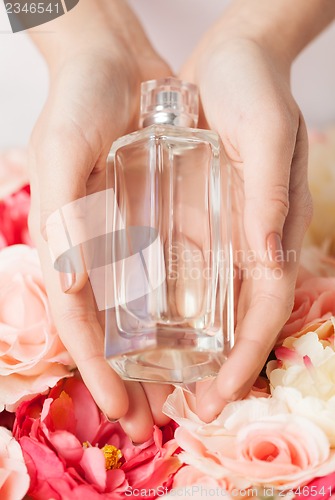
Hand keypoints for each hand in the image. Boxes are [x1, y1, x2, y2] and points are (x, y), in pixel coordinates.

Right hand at [28, 2, 172, 441]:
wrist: (114, 66)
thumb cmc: (77, 105)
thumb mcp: (61, 154)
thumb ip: (63, 217)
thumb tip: (73, 288)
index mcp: (66, 248)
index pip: (79, 323)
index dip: (95, 370)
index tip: (117, 410)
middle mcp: (96, 254)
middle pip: (110, 332)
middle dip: (125, 381)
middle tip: (148, 423)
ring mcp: (126, 241)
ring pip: (139, 314)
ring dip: (153, 360)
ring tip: (173, 398)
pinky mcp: (154, 224)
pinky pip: (165, 276)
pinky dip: (176, 312)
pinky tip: (196, 337)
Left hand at [180, 37, 311, 420]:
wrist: (233, 59)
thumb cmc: (254, 89)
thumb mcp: (266, 135)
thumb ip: (269, 194)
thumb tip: (268, 258)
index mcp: (276, 229)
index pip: (266, 307)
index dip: (247, 354)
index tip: (221, 393)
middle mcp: (252, 240)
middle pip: (240, 317)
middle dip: (220, 367)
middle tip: (191, 406)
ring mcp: (225, 232)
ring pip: (214, 302)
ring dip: (195, 347)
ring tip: (169, 384)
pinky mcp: (200, 217)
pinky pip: (190, 270)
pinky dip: (176, 305)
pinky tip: (153, 327)